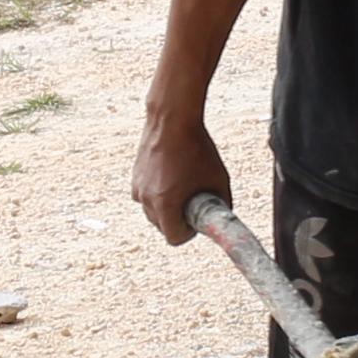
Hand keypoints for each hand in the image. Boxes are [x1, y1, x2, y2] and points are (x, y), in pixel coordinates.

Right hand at [133, 111, 231, 243]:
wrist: (172, 119)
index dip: (189, 233)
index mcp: (166, 204)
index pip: (174, 238)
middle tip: (193, 203)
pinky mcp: (135, 177)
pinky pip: (146, 196)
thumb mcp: (219, 179)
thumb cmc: (197, 148)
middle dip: (178, 220)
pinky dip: (158, 194)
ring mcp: (138, 188)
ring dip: (166, 208)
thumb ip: (222, 203)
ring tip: (182, 187)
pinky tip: (171, 177)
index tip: (197, 221)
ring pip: (152, 212)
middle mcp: (146, 199)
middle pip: (162, 227)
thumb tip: (222, 216)